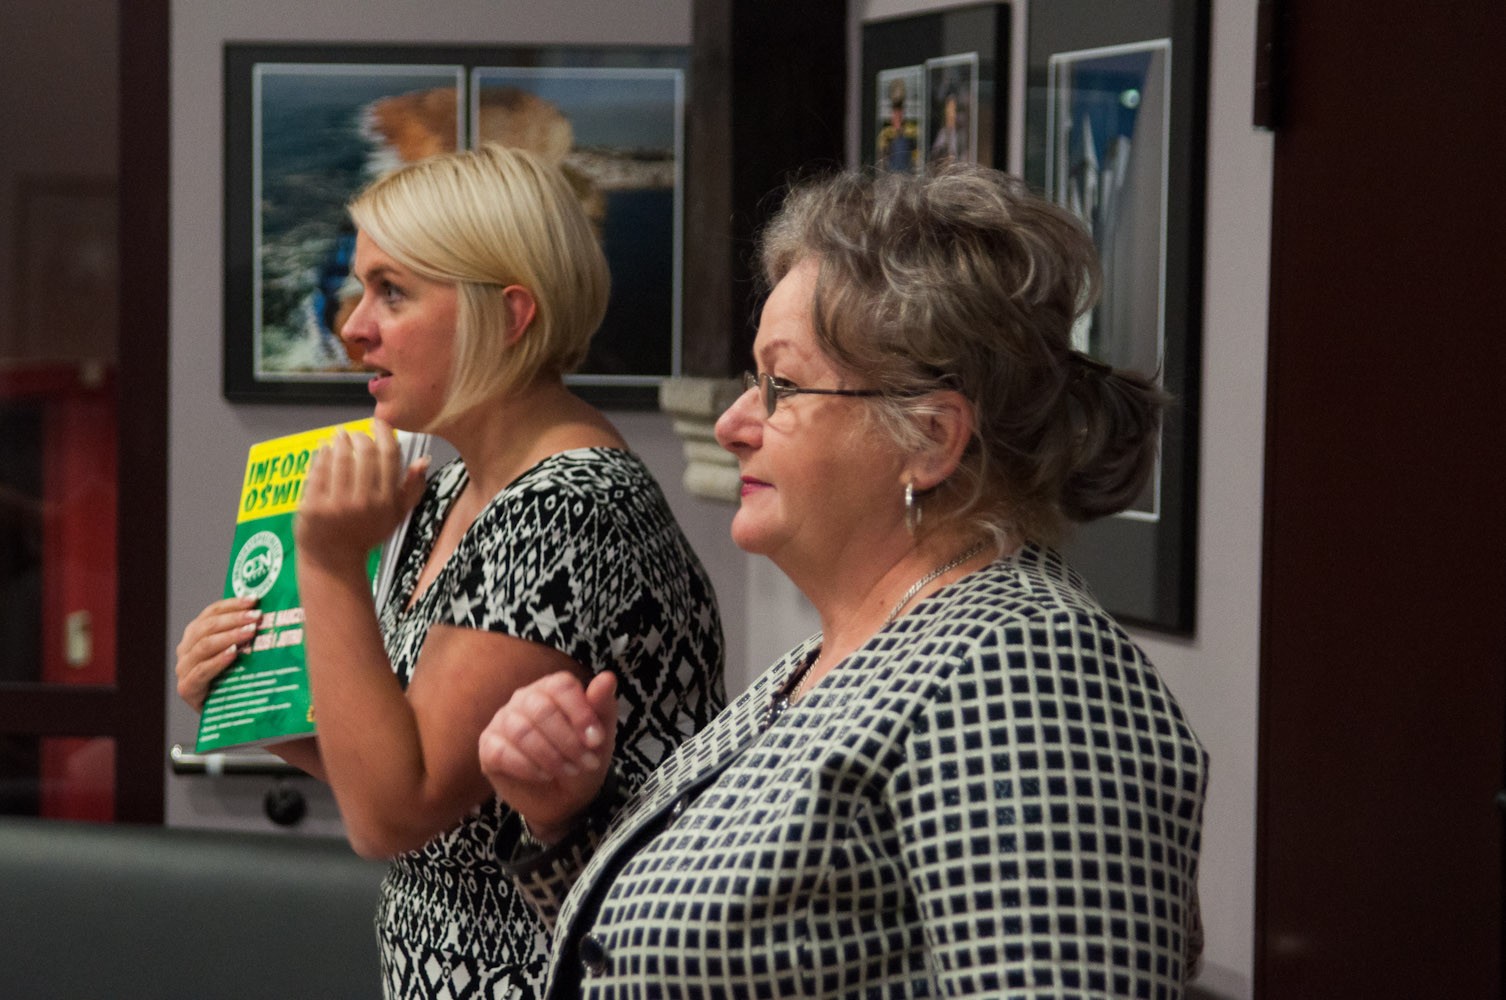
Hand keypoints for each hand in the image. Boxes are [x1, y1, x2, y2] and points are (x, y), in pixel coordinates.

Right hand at [175, 596, 261, 710]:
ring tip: (250, 631)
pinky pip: (202, 671)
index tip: (254, 599)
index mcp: (196, 635)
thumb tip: (271, 613)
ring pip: (204, 646)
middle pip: (207, 627)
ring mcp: (184, 669)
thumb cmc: (237, 679)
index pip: (211, 613)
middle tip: (256, 616)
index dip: (232, 604)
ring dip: (229, 636)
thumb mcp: (241, 653)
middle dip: (234, 619)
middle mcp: (186, 650)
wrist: (228, 715)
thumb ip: (245, 634)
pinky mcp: (187, 689)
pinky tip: (234, 654)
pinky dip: (218, 660)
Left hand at [295, 419, 428, 571]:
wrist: (333, 559)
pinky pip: (318, 469)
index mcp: (386, 502)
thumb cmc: (366, 534)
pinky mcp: (313, 505)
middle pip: (364, 452)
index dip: (384, 433)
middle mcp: (363, 502)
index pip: (389, 456)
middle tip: (357, 434)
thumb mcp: (396, 515)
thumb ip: (412, 488)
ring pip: (340, 457)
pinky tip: (325, 448)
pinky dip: (321, 454)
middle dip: (360, 436)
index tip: (379, 423)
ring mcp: (336, 504)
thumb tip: (423, 460)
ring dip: (340, 441)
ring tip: (340, 436)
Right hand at [478, 671, 618, 843]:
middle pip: (541, 709)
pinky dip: (527, 767)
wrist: (564, 796)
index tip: (596, 741)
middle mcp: (524, 698)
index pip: (561, 685)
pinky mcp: (488, 746)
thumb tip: (608, 677)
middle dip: (568, 741)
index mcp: (552, 688)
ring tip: (569, 770)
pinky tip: (544, 775)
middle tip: (586, 763)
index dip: (581, 713)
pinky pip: (501, 751)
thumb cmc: (582, 756)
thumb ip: (602, 705)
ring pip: (522, 731)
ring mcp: (503, 720)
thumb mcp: (600, 734)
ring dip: (550, 756)